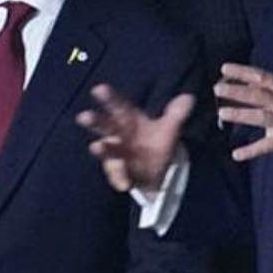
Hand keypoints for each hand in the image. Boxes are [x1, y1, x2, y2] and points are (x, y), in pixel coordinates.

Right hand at [76, 84, 192, 191]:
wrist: (161, 170)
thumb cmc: (157, 142)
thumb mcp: (169, 127)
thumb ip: (176, 113)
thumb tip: (189, 98)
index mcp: (128, 118)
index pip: (117, 105)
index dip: (108, 97)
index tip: (98, 89)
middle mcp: (119, 134)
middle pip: (104, 125)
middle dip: (94, 121)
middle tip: (83, 117)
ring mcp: (118, 154)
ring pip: (106, 150)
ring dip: (102, 149)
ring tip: (96, 147)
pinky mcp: (121, 172)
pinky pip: (118, 174)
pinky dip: (120, 178)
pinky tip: (124, 183)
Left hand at [215, 63, 272, 163]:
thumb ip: (271, 92)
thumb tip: (246, 84)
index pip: (262, 77)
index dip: (243, 71)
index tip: (226, 68)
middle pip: (257, 94)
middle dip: (236, 90)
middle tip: (217, 88)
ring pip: (259, 116)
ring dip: (240, 114)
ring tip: (222, 113)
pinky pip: (264, 147)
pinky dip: (249, 151)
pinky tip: (236, 154)